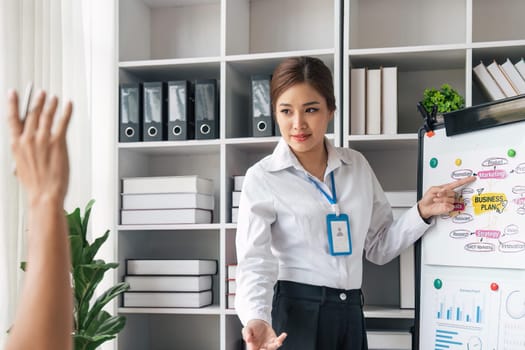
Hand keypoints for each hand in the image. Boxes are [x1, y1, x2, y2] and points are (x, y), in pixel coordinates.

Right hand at [8, 89, 71, 206]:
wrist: (45, 194)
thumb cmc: (35, 184)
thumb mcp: (21, 165)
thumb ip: (24, 152)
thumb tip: (26, 146)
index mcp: (16, 145)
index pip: (12, 118)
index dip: (13, 104)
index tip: (13, 93)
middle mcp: (28, 139)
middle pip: (32, 114)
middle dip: (37, 101)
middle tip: (40, 92)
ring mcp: (43, 140)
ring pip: (47, 115)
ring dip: (51, 104)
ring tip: (53, 97)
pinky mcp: (58, 142)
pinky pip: (62, 122)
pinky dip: (66, 111)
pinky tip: (68, 105)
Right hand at [242, 319, 286, 349]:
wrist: (259, 322)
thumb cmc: (252, 327)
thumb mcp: (247, 329)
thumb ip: (247, 334)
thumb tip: (248, 340)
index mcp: (253, 347)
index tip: (261, 349)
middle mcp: (262, 348)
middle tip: (266, 347)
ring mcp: (269, 345)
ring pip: (273, 348)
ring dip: (276, 345)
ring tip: (278, 342)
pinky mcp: (274, 340)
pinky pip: (278, 341)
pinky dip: (281, 338)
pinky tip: (284, 335)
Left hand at [418, 176, 475, 219]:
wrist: (425, 207)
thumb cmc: (428, 198)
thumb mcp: (432, 189)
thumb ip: (440, 189)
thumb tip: (445, 190)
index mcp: (447, 188)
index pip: (458, 184)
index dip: (465, 181)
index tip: (472, 178)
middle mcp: (450, 195)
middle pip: (453, 192)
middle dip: (444, 193)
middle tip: (437, 195)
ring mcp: (450, 201)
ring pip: (451, 199)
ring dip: (442, 199)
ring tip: (436, 199)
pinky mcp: (449, 207)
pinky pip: (450, 205)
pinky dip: (443, 204)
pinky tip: (439, 204)